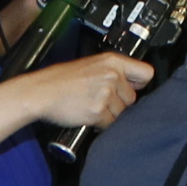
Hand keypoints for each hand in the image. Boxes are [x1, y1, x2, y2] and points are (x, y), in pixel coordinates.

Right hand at [17, 51, 151, 131]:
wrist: (40, 92)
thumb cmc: (60, 80)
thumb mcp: (91, 64)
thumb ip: (113, 71)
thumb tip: (131, 83)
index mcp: (112, 61)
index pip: (146, 73)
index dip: (139, 84)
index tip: (133, 88)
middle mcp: (112, 75)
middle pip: (132, 98)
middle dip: (119, 103)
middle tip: (100, 100)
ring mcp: (106, 93)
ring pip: (121, 113)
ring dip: (109, 114)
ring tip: (90, 106)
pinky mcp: (98, 110)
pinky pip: (109, 124)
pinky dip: (100, 124)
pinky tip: (87, 115)